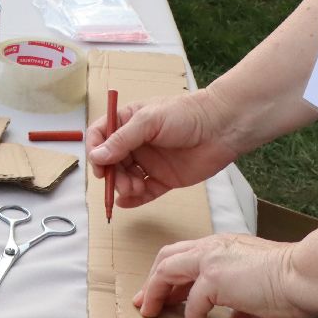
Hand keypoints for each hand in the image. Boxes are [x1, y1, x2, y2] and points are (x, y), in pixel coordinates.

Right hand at [86, 90, 244, 208]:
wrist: (222, 128)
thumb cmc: (184, 115)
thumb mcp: (148, 121)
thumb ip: (122, 139)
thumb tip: (96, 157)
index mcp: (128, 122)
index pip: (101, 136)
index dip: (95, 150)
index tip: (99, 165)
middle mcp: (136, 143)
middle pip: (112, 161)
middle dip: (112, 174)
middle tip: (119, 183)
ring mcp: (150, 162)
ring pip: (127, 178)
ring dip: (124, 186)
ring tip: (132, 189)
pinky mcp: (165, 179)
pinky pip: (145, 191)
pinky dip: (134, 199)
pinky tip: (126, 203)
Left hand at [135, 233, 313, 317]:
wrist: (305, 275)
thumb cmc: (292, 280)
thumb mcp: (259, 292)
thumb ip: (241, 308)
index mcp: (222, 246)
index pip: (185, 255)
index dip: (169, 274)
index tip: (160, 291)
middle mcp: (212, 247)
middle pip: (167, 257)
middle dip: (151, 280)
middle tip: (144, 301)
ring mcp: (211, 260)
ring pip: (167, 271)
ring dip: (155, 293)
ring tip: (151, 313)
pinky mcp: (215, 278)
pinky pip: (193, 302)